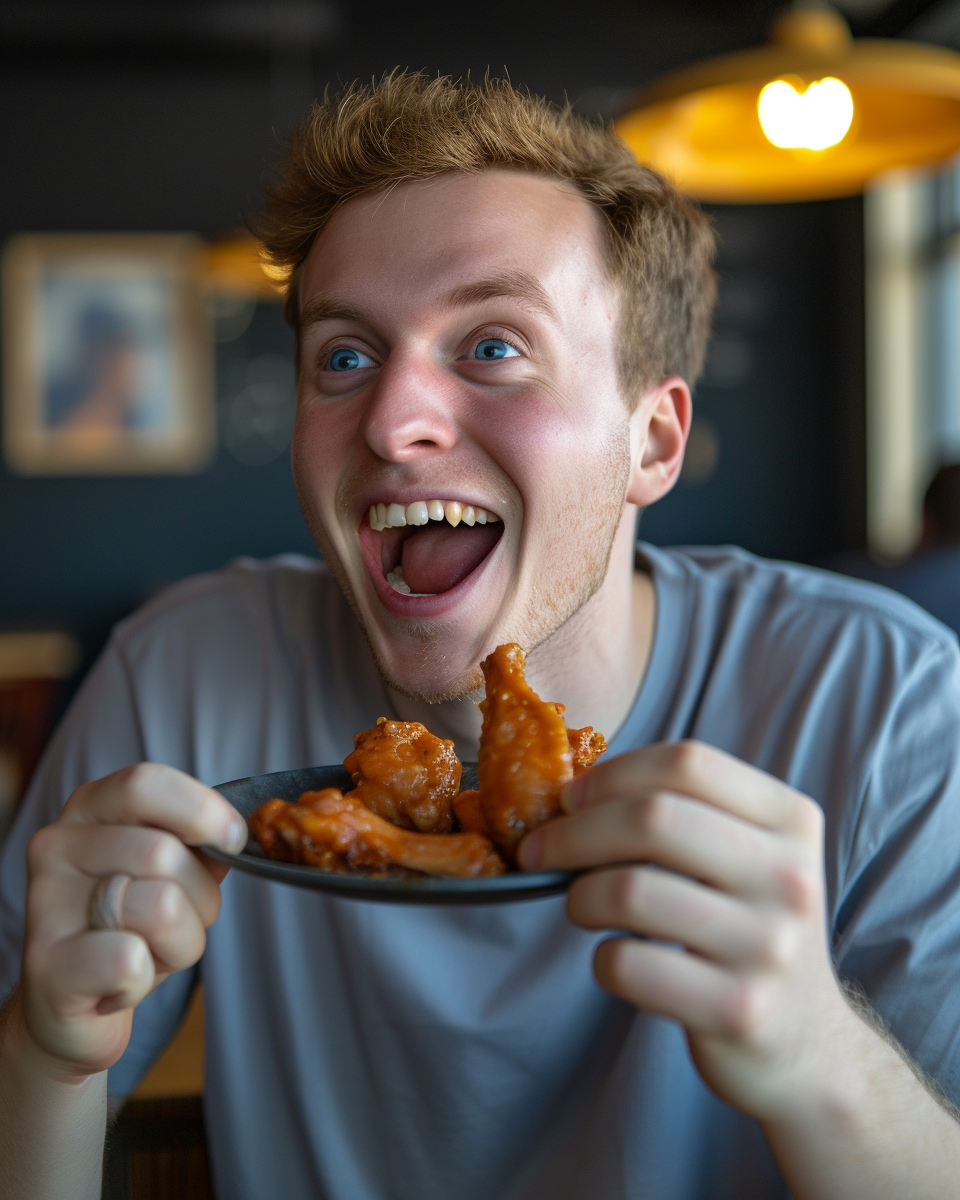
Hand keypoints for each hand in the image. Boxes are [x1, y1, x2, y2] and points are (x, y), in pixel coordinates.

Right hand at [19, 763, 245, 1079]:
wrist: (71, 1005)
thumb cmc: (131, 927)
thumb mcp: (170, 875)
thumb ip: (197, 845)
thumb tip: (234, 836)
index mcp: (90, 808)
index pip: (145, 784)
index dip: (202, 809)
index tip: (234, 840)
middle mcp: (58, 845)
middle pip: (164, 853)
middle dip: (200, 899)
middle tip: (177, 925)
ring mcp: (45, 903)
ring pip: (161, 907)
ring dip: (180, 943)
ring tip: (148, 954)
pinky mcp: (45, 963)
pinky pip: (131, 960)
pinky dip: (144, 980)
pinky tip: (119, 984)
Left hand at [518, 741, 853, 1120]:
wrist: (806, 1043)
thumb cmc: (748, 928)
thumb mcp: (748, 856)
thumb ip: (685, 813)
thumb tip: (574, 794)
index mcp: (791, 820)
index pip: (688, 763)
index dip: (613, 774)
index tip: (571, 797)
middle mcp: (788, 877)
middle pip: (653, 818)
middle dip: (574, 831)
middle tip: (540, 850)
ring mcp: (768, 946)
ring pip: (630, 891)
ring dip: (580, 896)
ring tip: (582, 907)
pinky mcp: (738, 1010)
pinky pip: (628, 965)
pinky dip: (602, 959)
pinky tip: (617, 961)